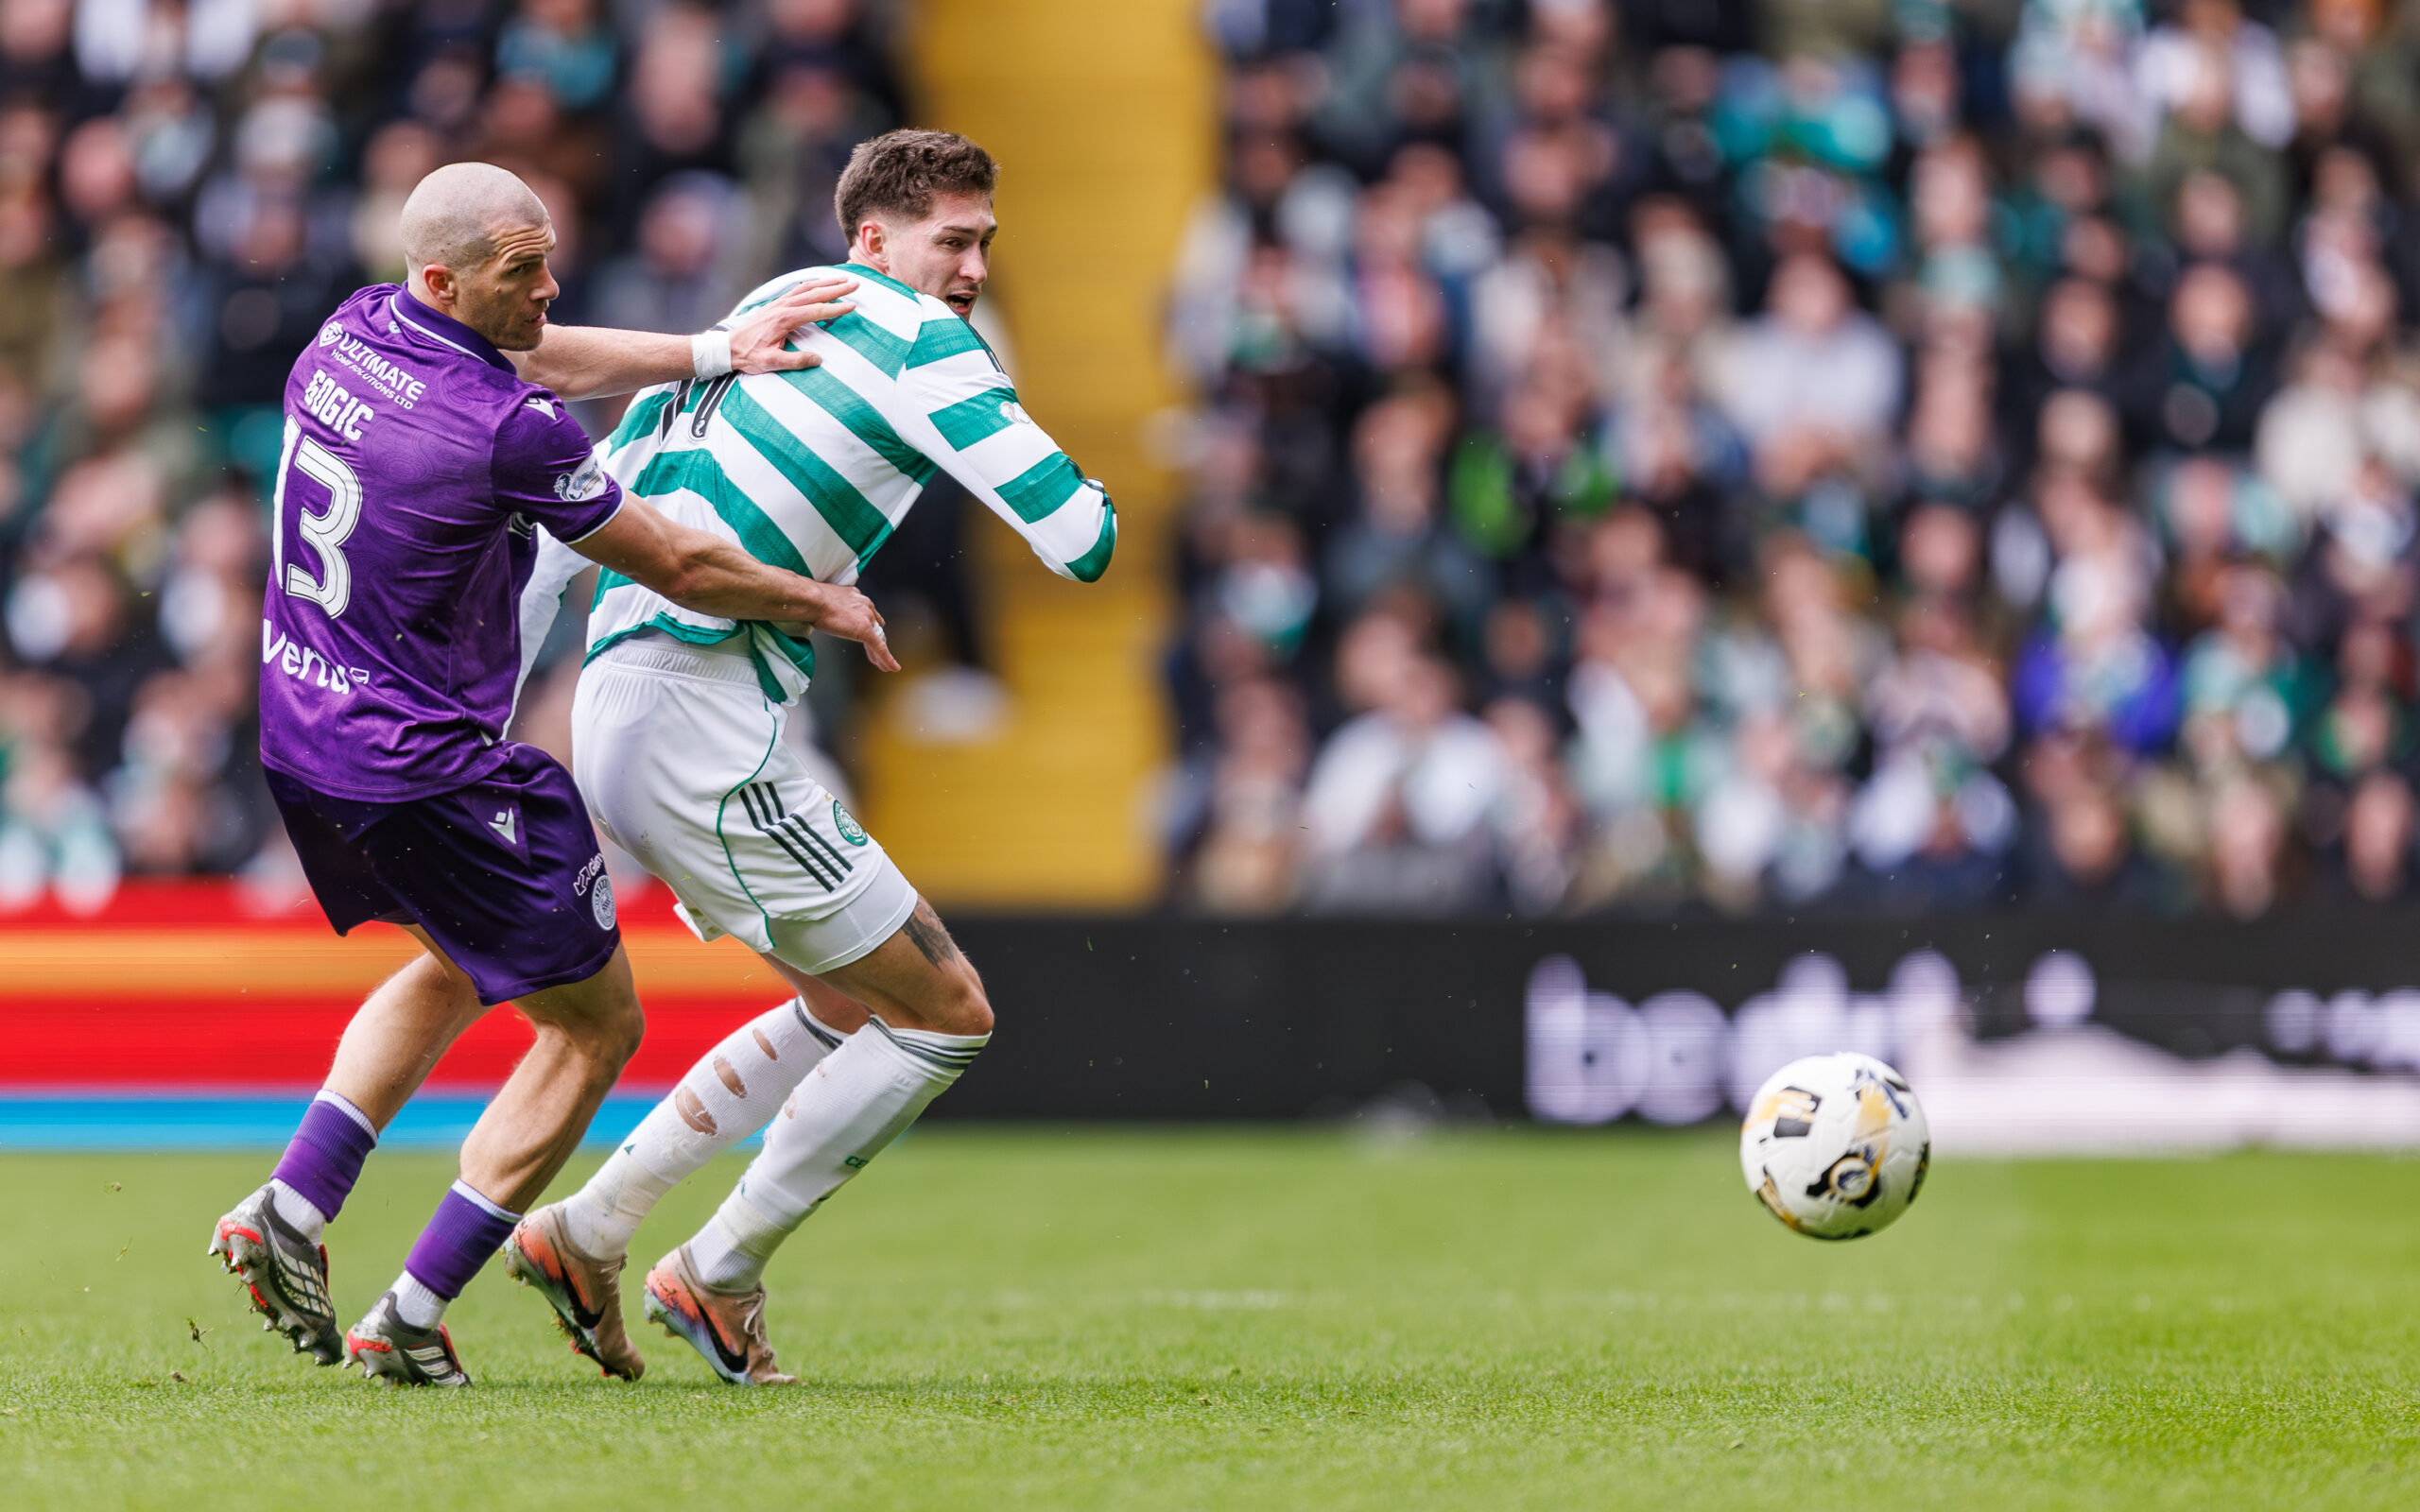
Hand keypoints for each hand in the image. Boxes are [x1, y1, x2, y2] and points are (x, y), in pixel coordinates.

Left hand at [728, 275, 859, 374]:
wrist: (728, 347)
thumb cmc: (749, 356)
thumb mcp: (771, 363)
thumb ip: (795, 361)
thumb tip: (818, 359)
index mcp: (784, 319)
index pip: (816, 311)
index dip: (835, 309)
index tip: (852, 306)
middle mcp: (783, 307)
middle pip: (815, 293)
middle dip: (836, 288)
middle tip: (855, 284)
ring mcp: (779, 303)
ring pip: (806, 288)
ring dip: (826, 282)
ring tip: (843, 279)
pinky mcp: (776, 304)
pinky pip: (797, 289)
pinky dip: (812, 284)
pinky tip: (820, 284)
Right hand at [779, 582, 899, 672]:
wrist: (812, 599)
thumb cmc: (811, 600)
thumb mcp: (825, 601)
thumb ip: (831, 607)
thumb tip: (821, 612)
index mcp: (856, 597)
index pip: (867, 615)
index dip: (870, 626)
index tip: (869, 633)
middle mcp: (865, 605)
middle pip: (876, 627)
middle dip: (878, 641)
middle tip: (878, 654)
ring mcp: (866, 618)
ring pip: (879, 640)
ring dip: (882, 655)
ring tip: (885, 666)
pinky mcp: (865, 630)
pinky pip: (880, 648)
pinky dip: (887, 659)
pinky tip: (892, 668)